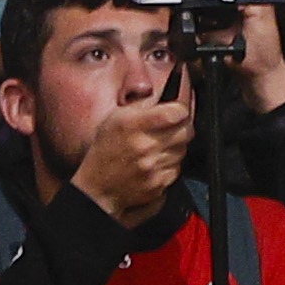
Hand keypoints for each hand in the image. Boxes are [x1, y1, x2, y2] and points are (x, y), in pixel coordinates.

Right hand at [67, 82, 200, 226]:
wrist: (98, 188)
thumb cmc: (105, 151)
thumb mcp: (115, 118)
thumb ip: (142, 105)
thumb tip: (166, 96)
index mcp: (134, 125)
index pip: (176, 112)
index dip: (180, 110)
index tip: (177, 111)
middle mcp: (146, 145)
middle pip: (186, 131)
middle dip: (182, 127)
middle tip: (171, 128)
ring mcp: (153, 167)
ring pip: (183, 150)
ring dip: (175, 146)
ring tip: (158, 147)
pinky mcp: (159, 183)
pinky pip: (177, 168)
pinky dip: (170, 164)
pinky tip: (155, 163)